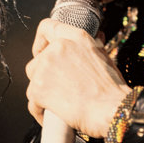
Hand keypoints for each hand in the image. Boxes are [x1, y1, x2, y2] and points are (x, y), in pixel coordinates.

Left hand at [25, 18, 130, 137]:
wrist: (110, 110)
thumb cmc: (111, 88)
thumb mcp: (104, 56)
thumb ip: (93, 44)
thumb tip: (97, 36)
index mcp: (75, 37)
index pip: (47, 26)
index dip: (42, 40)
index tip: (42, 51)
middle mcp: (58, 48)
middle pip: (37, 58)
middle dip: (44, 73)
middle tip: (58, 86)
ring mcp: (45, 68)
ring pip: (33, 79)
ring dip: (42, 90)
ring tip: (58, 102)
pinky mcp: (38, 89)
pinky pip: (32, 102)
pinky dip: (41, 111)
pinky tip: (52, 115)